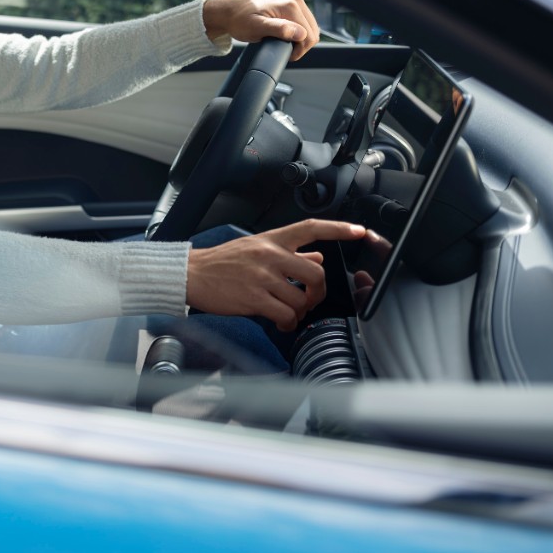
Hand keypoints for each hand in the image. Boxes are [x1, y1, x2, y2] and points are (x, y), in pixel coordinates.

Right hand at [186, 219, 366, 330]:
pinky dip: (288, 324)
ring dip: (300, 311)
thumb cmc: (221, 263)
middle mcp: (269, 255)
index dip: (339, 229)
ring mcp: (262, 277)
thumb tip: (316, 254)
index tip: (361, 232)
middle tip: (309, 298)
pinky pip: (285, 315)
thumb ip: (288, 252)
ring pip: (302, 298)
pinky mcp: (254, 298)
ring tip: (289, 313)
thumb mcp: (255, 249)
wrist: (190, 274)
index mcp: (271, 240)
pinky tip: (281, 323)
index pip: (311, 228)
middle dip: (319, 290)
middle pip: (316, 272)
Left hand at [202, 0, 319, 60]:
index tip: (285, 55)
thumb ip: (279, 29)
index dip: (299, 50)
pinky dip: (297, 32)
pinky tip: (285, 36)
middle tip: (284, 51)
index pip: (309, 35)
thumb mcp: (256, 28)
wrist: (228, 11)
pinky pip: (303, 22)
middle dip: (301, 45)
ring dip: (300, 39)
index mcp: (290, 5)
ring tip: (283, 44)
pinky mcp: (290, 4)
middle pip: (313, 31)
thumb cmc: (239, 20)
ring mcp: (294, 0)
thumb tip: (300, 33)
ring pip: (310, 27)